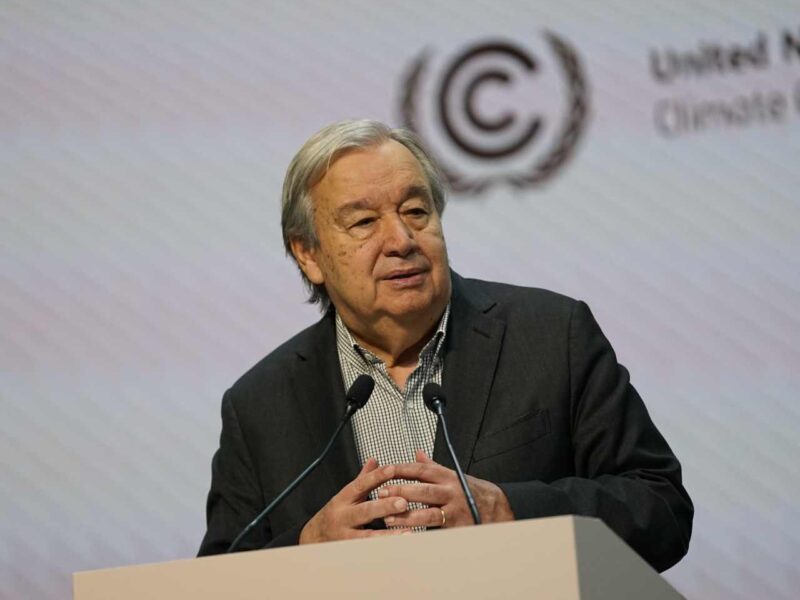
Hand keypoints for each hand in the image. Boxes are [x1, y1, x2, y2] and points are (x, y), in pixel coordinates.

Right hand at [299, 458, 410, 543]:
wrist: (312, 539)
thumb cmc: (335, 515)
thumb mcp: (345, 495)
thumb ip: (362, 479)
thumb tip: (375, 460)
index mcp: (343, 500)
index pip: (359, 485)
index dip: (376, 476)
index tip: (392, 469)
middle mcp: (343, 518)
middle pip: (364, 511)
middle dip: (384, 507)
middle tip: (403, 503)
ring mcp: (345, 537)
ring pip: (366, 537)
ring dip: (387, 535)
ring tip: (408, 532)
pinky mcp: (349, 553)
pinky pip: (367, 553)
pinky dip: (382, 551)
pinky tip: (398, 549)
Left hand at [379, 450, 514, 528]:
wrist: (495, 507)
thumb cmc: (468, 490)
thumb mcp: (452, 474)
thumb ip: (432, 466)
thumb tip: (417, 453)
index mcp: (447, 476)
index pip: (421, 470)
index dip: (402, 469)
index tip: (385, 471)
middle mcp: (450, 492)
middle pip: (423, 490)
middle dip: (401, 492)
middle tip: (382, 494)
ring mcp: (454, 511)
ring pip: (428, 514)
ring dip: (407, 517)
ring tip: (389, 518)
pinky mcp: (457, 527)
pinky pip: (437, 531)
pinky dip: (422, 533)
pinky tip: (406, 535)